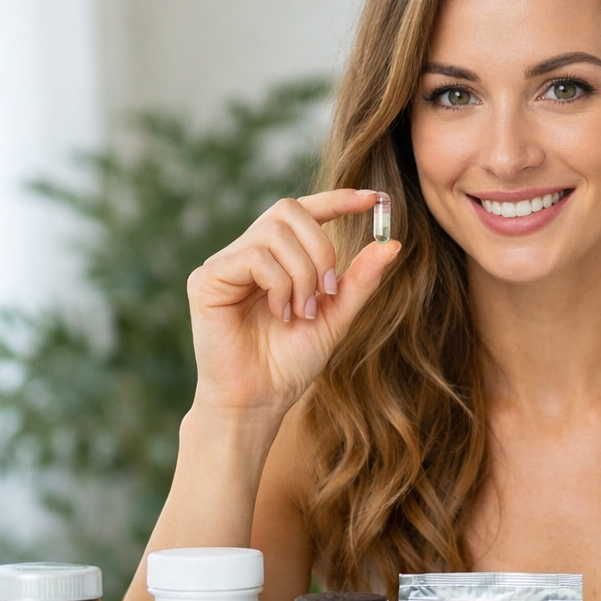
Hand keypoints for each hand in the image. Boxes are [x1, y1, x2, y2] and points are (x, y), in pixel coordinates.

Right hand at [186, 189, 399, 416]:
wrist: (260, 400)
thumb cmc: (290, 363)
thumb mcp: (336, 317)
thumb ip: (359, 281)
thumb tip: (392, 244)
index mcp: (276, 257)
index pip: (304, 211)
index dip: (337, 199)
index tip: (374, 199)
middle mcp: (247, 252)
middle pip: (288, 210)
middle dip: (320, 249)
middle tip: (327, 292)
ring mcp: (225, 263)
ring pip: (274, 232)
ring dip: (302, 274)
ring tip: (300, 312)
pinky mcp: (207, 279)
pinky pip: (254, 256)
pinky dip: (279, 284)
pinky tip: (280, 314)